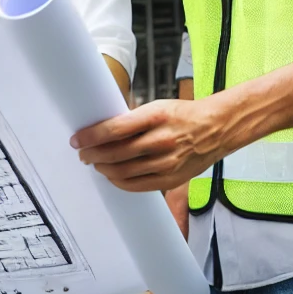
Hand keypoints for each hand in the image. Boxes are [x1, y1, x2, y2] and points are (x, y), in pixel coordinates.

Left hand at [70, 98, 225, 191]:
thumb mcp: (155, 107)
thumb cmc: (182, 115)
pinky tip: (112, 175)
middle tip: (82, 152)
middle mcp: (161, 140)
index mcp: (155, 117)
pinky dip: (119, 181)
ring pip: (124, 171)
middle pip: (116, 153)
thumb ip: (131, 119)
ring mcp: (167, 162)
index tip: (77, 139)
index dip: (91, 136)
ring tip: (95, 163)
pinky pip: (137, 185)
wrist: (215, 129)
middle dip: (93, 154)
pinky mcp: (171, 179)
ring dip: (103, 168)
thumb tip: (102, 129)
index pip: (115, 129)